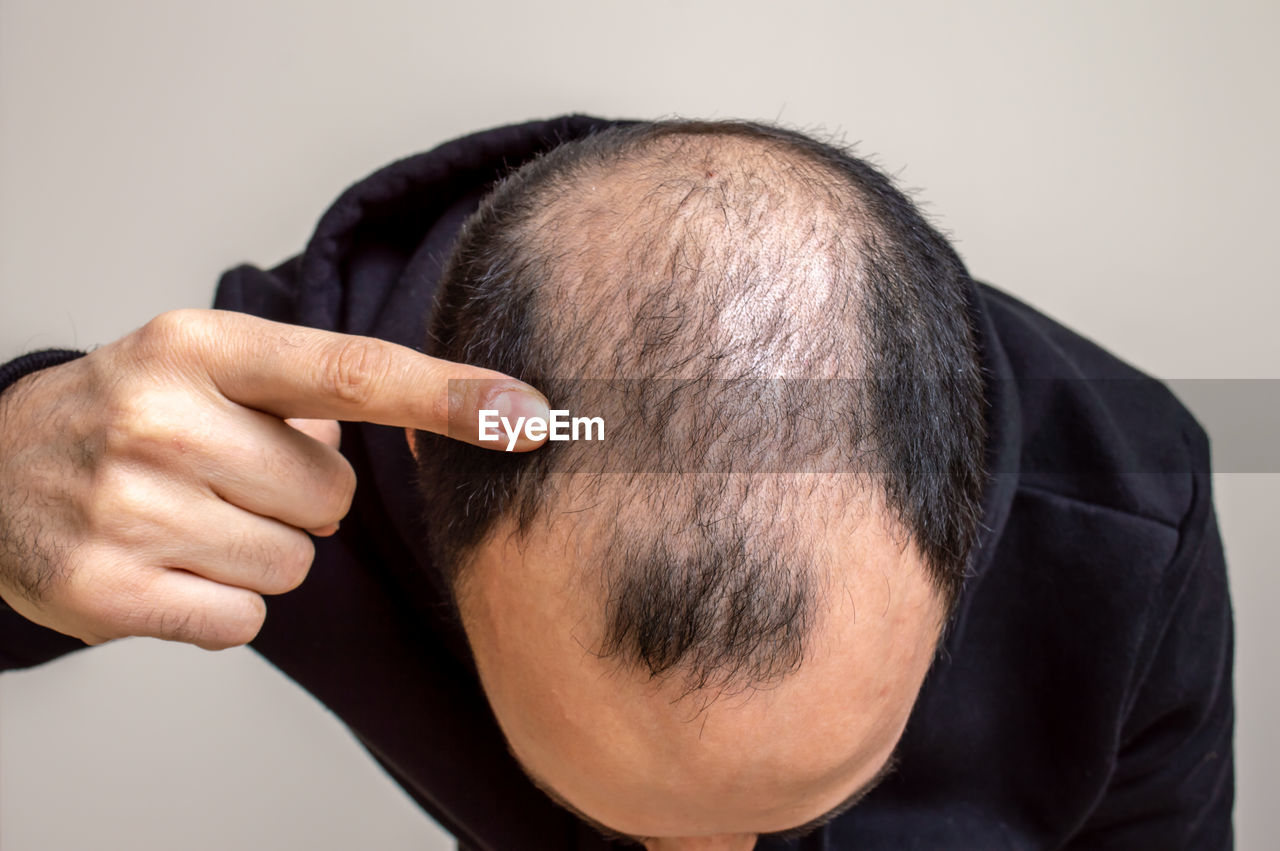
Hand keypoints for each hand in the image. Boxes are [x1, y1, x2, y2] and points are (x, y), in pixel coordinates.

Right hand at [0, 309, 548, 649]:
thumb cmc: (132, 414)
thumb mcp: (207, 366)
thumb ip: (314, 388)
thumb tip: (434, 422)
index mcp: (201, 345)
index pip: (353, 371)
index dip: (451, 395)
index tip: (531, 413)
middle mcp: (160, 416)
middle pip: (333, 496)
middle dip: (301, 498)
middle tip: (225, 477)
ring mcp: (127, 505)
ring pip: (295, 562)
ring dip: (262, 550)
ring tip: (189, 516)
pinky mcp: (105, 589)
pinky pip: (244, 617)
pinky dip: (222, 603)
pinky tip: (167, 565)